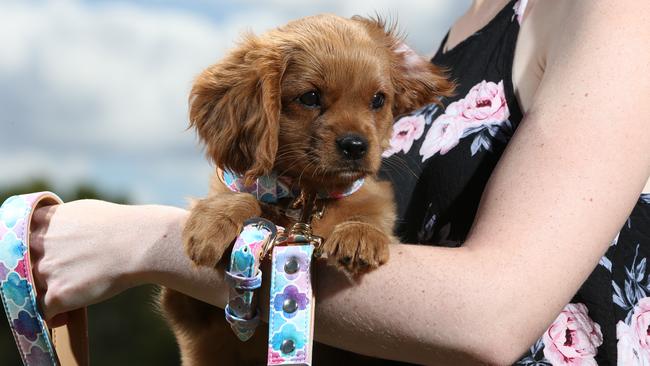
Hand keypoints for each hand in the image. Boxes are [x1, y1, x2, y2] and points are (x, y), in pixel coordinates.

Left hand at [29, 200, 183, 325]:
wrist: (140, 243)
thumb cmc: (122, 225)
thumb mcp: (84, 211)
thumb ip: (62, 221)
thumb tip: (59, 231)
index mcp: (43, 222)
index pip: (21, 240)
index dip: (33, 253)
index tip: (45, 260)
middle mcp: (37, 244)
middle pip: (28, 266)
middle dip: (43, 275)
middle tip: (63, 280)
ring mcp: (45, 270)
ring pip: (36, 289)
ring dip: (51, 294)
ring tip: (71, 297)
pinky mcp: (57, 294)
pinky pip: (44, 312)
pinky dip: (54, 316)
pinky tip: (66, 316)